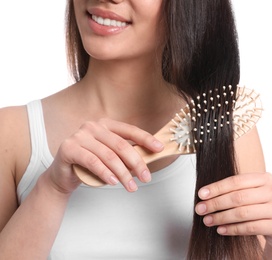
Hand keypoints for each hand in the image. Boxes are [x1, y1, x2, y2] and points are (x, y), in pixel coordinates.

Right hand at [47, 118, 163, 193]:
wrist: (63, 176)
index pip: (130, 130)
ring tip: (131, 187)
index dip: (146, 139)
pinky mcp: (69, 148)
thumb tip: (150, 157)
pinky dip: (105, 173)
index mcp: (105, 124)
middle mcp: (92, 127)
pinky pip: (92, 162)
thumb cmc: (90, 165)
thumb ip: (126, 154)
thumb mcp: (110, 157)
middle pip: (121, 145)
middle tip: (146, 178)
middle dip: (137, 163)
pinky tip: (113, 182)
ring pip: (108, 156)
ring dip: (123, 173)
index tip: (159, 148)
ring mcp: (79, 136)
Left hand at [195, 172, 271, 247]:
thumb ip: (235, 191)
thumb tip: (206, 195)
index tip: (201, 194)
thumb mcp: (254, 193)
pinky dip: (232, 229)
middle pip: (238, 197)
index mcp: (265, 178)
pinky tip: (221, 229)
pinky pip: (250, 227)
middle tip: (201, 209)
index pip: (236, 181)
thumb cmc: (263, 206)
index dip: (217, 188)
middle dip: (215, 204)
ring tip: (208, 220)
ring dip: (221, 217)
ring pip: (242, 213)